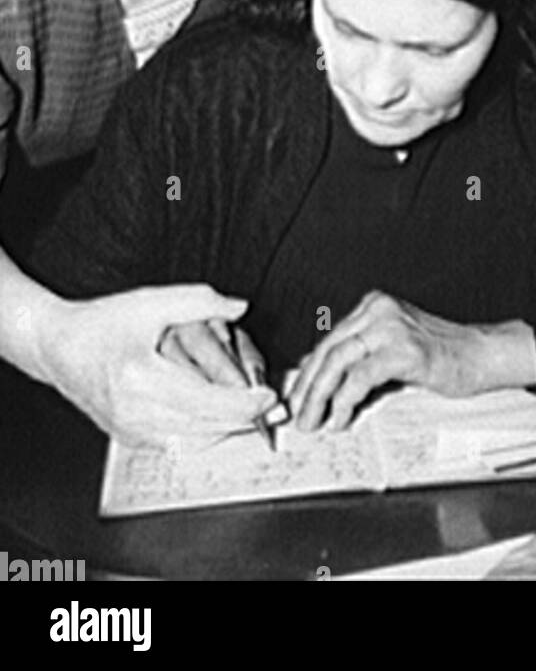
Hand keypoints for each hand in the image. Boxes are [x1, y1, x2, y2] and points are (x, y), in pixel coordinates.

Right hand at [38, 284, 277, 447]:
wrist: (58, 347)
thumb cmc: (103, 322)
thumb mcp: (151, 302)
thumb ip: (199, 300)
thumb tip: (239, 307)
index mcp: (143, 378)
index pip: (208, 403)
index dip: (245, 404)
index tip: (269, 396)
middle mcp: (136, 412)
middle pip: (206, 427)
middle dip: (243, 418)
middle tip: (268, 404)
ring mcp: (131, 431)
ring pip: (194, 440)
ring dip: (225, 427)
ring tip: (247, 407)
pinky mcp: (130, 438)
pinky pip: (177, 442)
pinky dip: (202, 430)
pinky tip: (216, 412)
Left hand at [287, 290, 535, 431]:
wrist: (481, 354)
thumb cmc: (442, 355)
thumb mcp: (394, 349)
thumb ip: (362, 358)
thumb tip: (322, 380)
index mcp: (374, 306)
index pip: (328, 340)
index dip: (307, 372)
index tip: (296, 397)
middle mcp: (378, 310)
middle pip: (328, 350)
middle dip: (308, 387)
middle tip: (299, 415)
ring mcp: (392, 328)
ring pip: (338, 362)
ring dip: (319, 396)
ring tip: (313, 421)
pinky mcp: (404, 350)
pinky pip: (361, 376)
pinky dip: (345, 400)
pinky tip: (341, 417)